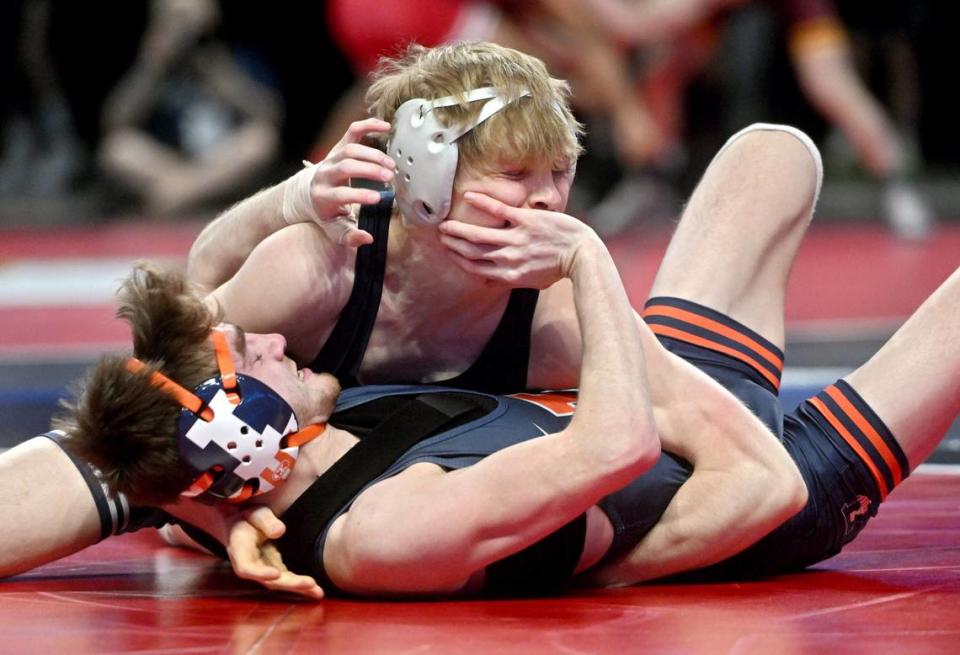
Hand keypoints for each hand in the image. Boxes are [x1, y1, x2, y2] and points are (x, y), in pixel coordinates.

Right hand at [226, 506, 324, 599]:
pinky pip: (287, 580)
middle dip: (289, 583)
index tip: (275, 575)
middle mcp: (251, 566)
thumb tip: (279, 531)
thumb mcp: (254, 513)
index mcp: (240, 550)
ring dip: (298, 588)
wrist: (243, 527)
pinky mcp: (275, 570)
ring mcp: (263, 570)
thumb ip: (265, 521)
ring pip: (279, 583)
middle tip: (310, 584)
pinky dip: (300, 586)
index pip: (246, 567)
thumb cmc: (248, 518)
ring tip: (318, 592)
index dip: (259, 573)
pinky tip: (316, 591)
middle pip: (268, 581)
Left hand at [285, 118, 395, 246]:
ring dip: (373, 155)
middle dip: (368, 170)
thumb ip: (349, 237)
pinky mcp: (339, 146)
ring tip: (391, 166)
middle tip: (390, 177)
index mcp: (322, 196)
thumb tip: (367, 238)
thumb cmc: (327, 214)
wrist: (310, 193)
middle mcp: (324, 174)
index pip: (340, 194)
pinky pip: (352, 131)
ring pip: (351, 149)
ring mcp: (331, 158)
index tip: (378, 199)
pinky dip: (369, 126)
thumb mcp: (334, 229)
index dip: (358, 195)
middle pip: (345, 167)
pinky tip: (386, 127)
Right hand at [437, 191, 598, 288]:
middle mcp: (508, 259)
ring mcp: (517, 239)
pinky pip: (499, 211)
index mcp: (508, 275)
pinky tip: (468, 196)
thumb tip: (490, 280)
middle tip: (440, 235)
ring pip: (478, 234)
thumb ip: (509, 280)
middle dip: (453, 244)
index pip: (476, 268)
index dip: (458, 259)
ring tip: (444, 223)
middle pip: (472, 251)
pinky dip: (482, 203)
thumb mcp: (532, 283)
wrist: (582, 255)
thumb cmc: (558, 269)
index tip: (448, 251)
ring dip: (458, 229)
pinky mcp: (526, 221)